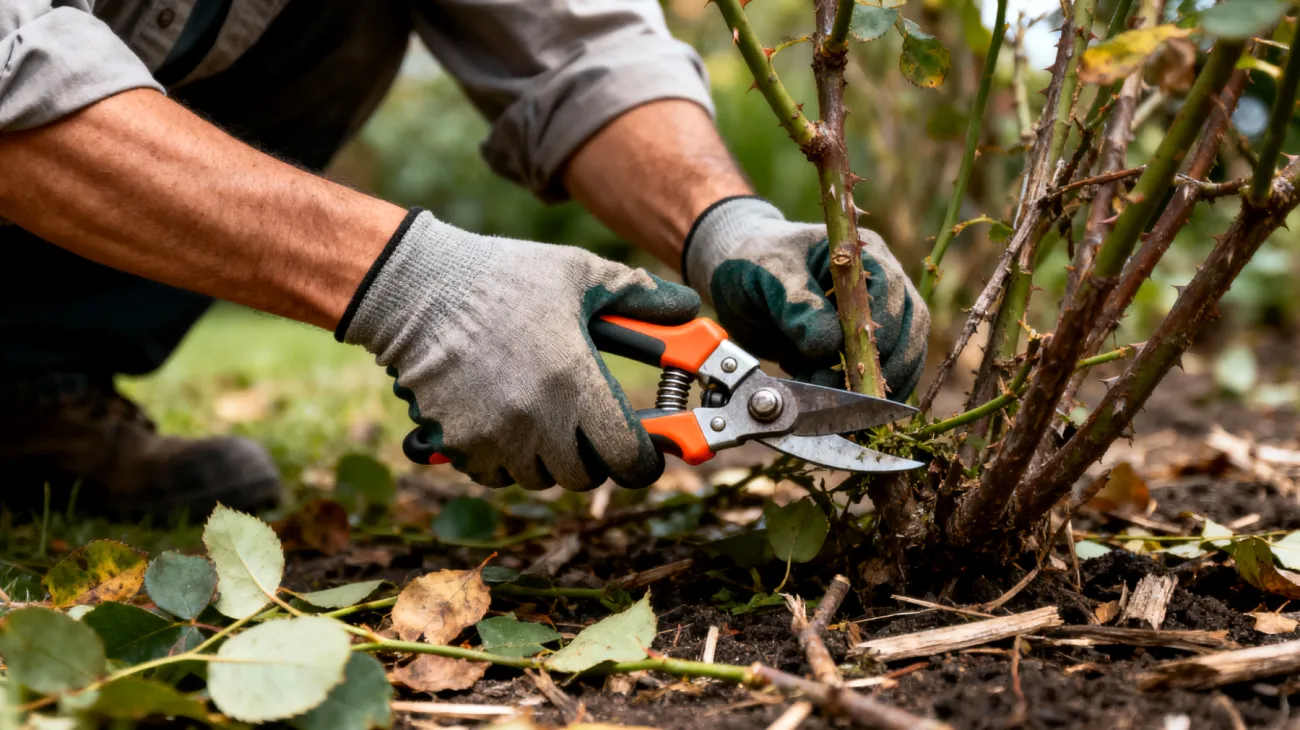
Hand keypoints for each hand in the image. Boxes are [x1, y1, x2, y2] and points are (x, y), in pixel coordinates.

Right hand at [338, 209, 700, 490]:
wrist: (416, 289)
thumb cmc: (502, 277)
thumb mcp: (579, 273)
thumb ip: (639, 296)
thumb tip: (688, 306)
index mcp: (574, 381)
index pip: (628, 459)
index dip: (644, 458)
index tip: (645, 448)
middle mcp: (535, 419)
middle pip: (584, 476)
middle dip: (594, 456)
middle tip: (590, 423)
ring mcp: (493, 436)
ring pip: (539, 478)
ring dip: (549, 457)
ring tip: (545, 414)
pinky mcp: (459, 444)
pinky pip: (496, 473)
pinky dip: (507, 458)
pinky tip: (507, 420)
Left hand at [683, 197, 928, 398]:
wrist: (735, 278)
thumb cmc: (752, 262)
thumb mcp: (769, 273)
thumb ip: (798, 305)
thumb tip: (829, 344)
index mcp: (860, 256)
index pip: (892, 292)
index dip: (882, 330)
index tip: (861, 365)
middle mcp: (878, 284)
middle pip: (910, 326)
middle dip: (886, 365)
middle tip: (858, 397)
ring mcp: (873, 315)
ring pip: (904, 352)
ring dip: (883, 384)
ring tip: (850, 409)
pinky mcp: (858, 345)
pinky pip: (879, 371)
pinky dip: (869, 392)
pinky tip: (846, 408)